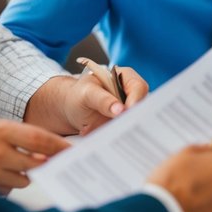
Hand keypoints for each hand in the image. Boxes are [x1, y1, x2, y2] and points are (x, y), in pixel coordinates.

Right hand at [0, 119, 69, 194]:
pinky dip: (11, 182)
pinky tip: (1, 173)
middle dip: (47, 164)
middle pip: (36, 163)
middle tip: (53, 162)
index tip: (72, 151)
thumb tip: (53, 155)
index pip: (39, 139)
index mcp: (2, 132)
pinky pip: (11, 189)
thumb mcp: (5, 128)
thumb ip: (28, 138)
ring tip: (13, 164)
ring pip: (25, 179)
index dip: (59, 146)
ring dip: (26, 174)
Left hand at [24, 67, 149, 135]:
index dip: (135, 100)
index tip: (126, 112)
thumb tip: (120, 110)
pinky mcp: (125, 122)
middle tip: (113, 126)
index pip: (139, 88)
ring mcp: (130, 109)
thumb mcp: (87, 94)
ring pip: (134, 120)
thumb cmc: (78, 95)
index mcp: (126, 77)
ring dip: (118, 128)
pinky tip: (100, 134)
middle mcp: (132, 93)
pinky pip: (126, 130)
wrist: (70, 108)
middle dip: (127, 117)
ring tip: (94, 129)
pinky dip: (114, 134)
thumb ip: (102, 100)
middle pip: (141, 105)